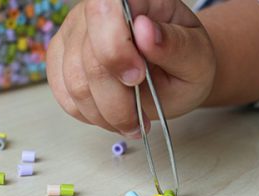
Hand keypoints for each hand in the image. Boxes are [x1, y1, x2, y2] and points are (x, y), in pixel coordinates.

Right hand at [46, 0, 215, 138]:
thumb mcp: (196, 58)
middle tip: (140, 116)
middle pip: (88, 59)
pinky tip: (113, 115)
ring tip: (132, 121)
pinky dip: (91, 114)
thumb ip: (176, 46)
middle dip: (116, 100)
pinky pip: (65, 95)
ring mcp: (75, 33)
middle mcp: (98, 9)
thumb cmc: (186, 63)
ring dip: (105, 114)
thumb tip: (147, 31)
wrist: (175, 76)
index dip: (115, 49)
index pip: (105, 10)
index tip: (138, 77)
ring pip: (75, 84)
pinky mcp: (62, 58)